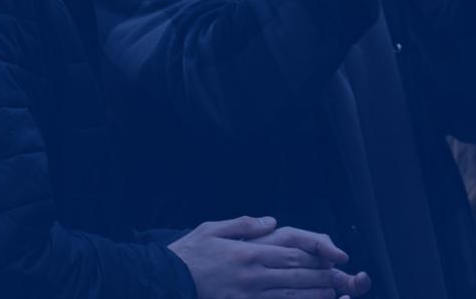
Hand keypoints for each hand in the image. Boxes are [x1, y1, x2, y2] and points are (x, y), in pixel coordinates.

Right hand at [169, 217, 355, 298]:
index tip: (333, 257)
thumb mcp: (213, 228)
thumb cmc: (190, 252)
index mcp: (248, 252)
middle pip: (296, 275)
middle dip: (322, 276)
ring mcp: (250, 296)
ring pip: (291, 296)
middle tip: (344, 276)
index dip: (315, 256)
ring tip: (334, 292)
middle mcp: (253, 275)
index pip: (290, 253)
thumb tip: (270, 221)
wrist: (169, 279)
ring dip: (315, 294)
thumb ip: (244, 224)